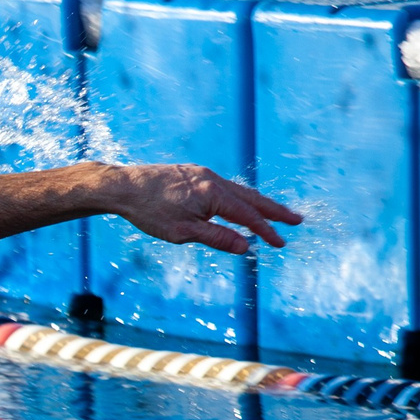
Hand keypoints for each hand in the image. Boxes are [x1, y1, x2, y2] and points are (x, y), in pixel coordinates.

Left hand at [106, 163, 301, 255]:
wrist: (123, 186)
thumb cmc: (149, 211)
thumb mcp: (183, 232)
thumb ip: (217, 237)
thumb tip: (245, 246)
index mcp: (213, 194)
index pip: (248, 216)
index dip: (266, 231)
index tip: (281, 243)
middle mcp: (212, 179)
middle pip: (251, 198)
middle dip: (274, 211)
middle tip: (296, 220)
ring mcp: (203, 174)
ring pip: (238, 190)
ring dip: (258, 203)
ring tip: (275, 213)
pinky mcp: (193, 173)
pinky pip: (224, 186)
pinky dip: (239, 197)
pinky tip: (240, 204)